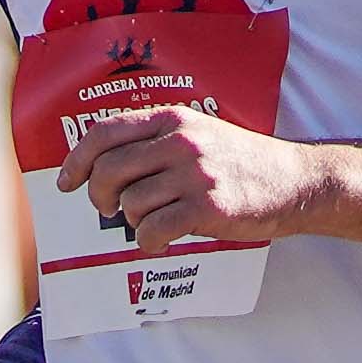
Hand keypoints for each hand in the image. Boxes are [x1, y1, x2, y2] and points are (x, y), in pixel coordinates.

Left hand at [59, 100, 326, 248]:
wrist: (294, 181)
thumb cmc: (241, 163)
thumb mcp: (199, 135)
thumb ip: (155, 143)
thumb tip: (102, 169)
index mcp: (172, 120)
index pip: (104, 133)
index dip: (76, 160)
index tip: (67, 182)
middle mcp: (180, 142)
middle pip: (108, 170)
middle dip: (99, 197)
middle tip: (109, 209)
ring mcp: (194, 174)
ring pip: (129, 203)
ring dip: (131, 221)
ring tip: (151, 222)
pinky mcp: (206, 206)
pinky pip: (152, 230)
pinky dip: (148, 242)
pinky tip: (160, 242)